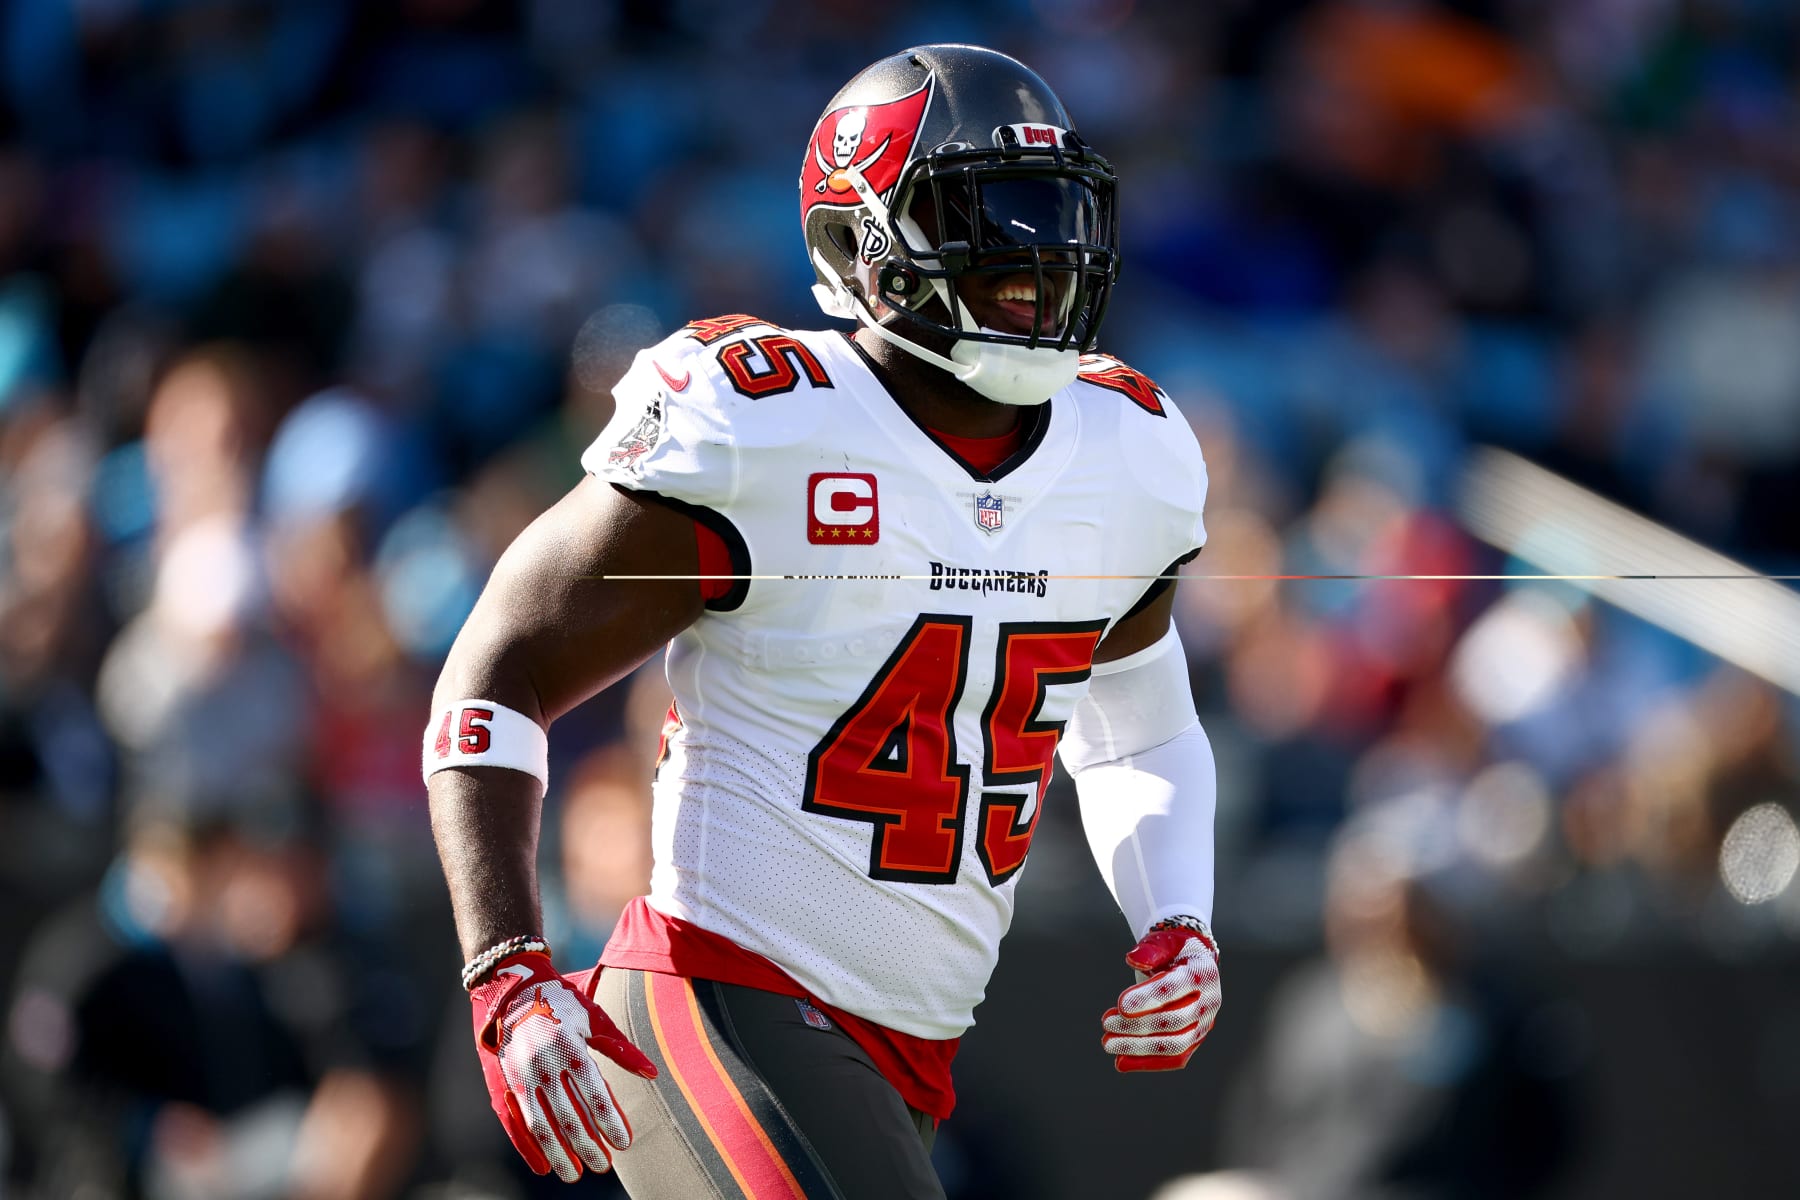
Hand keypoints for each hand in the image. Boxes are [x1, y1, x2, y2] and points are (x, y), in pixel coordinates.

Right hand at [468, 952, 656, 1179]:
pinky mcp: (501, 1082)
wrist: (511, 986)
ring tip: (575, 1174)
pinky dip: (527, 1147)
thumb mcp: (594, 1018)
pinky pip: (514, 1122)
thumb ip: (621, 1048)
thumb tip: (653, 1073)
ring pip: (541, 1124)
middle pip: (569, 1115)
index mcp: (569, 1046)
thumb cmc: (562, 1002)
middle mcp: (542, 1063)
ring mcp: (518, 1075)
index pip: (594, 1093)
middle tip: (604, 1165)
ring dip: (559, 1153)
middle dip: (588, 1144)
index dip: (610, 1121)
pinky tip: (543, 1167)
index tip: (624, 1143)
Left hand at [1102, 921, 1220, 1071]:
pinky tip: (1120, 1063)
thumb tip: (1133, 960)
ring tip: (1108, 1043)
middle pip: (1174, 1021)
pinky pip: (1174, 1058)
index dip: (1147, 998)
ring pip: (1175, 1044)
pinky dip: (1147, 1062)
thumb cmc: (1172, 950)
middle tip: (1106, 1023)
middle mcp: (1209, 1001)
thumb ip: (1150, 949)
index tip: (1120, 1005)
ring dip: (1139, 1047)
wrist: (1188, 962)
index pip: (1175, 988)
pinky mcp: (1195, 1040)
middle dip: (1137, 1025)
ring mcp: (1204, 1024)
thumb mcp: (1163, 941)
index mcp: (1203, 972)